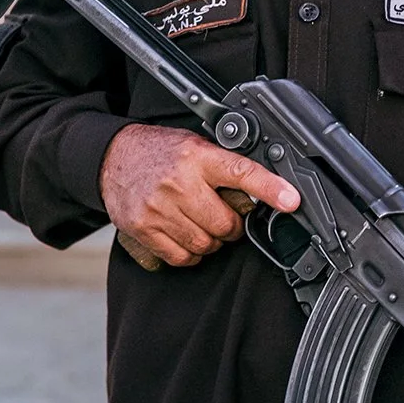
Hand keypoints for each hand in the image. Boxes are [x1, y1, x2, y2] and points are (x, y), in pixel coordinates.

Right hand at [100, 123, 299, 268]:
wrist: (112, 156)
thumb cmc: (159, 151)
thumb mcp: (194, 145)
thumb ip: (222, 165)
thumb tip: (261, 189)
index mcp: (197, 157)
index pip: (241, 172)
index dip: (270, 188)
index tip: (291, 200)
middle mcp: (179, 183)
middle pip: (225, 224)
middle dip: (231, 225)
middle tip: (223, 215)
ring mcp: (159, 208)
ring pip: (205, 244)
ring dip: (211, 241)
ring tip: (201, 223)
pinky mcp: (144, 228)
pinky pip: (181, 256)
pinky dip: (190, 253)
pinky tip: (185, 236)